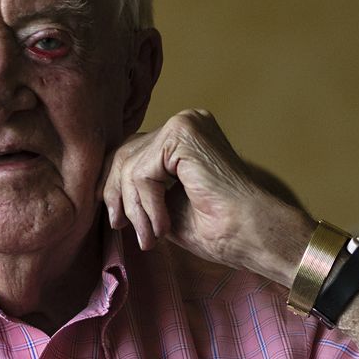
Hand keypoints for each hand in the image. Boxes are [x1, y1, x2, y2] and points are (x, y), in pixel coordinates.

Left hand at [103, 109, 313, 284]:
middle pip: (126, 153)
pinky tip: (163, 227)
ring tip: (151, 236)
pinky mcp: (183, 134)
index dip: (116, 186)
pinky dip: (146, 204)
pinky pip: (142, 171)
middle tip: (121, 227)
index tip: (116, 220)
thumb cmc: (220, 229)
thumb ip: (143, 191)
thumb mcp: (167, 206)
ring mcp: (186, 123)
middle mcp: (187, 122)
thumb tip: (106, 191)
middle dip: (118, 195)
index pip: (134, 152)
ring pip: (130, 164)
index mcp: (187, 137)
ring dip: (134, 208)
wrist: (252, 235)